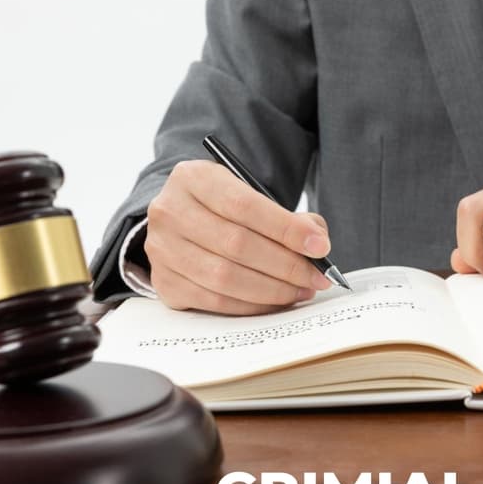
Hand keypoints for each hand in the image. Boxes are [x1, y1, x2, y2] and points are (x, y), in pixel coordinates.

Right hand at [144, 160, 332, 314]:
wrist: (181, 220)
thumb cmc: (223, 208)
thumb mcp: (249, 194)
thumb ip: (286, 216)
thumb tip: (316, 243)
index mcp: (193, 178)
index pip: (245, 206)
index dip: (286, 229)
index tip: (320, 246)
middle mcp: (170, 211)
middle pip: (237, 244)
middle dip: (286, 265)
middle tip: (317, 276)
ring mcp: (162, 249)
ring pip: (225, 277)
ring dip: (272, 290)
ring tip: (301, 289)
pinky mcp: (163, 282)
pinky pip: (214, 301)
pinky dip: (251, 305)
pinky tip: (274, 301)